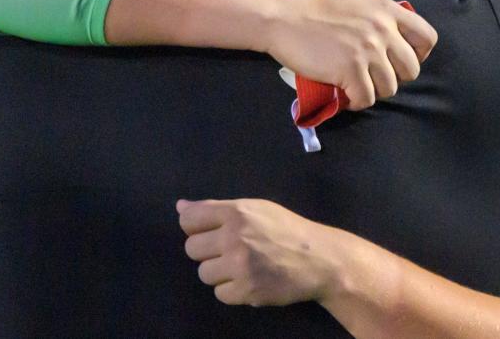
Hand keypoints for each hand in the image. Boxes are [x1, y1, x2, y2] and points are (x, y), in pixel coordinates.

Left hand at [177, 198, 340, 306]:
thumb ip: (216, 209)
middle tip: (230, 250)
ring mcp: (239, 266)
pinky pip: (219, 293)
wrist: (319, 259)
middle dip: (208, 251)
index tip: (209, 232)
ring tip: (242, 266)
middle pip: (192, 248)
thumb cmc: (286, 229)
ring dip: (219, 272)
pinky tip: (249, 280)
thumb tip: (180, 207)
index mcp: (236, 212)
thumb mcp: (256, 209)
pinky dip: (232, 290)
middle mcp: (234, 237)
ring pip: (203, 273)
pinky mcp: (246, 291)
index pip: (189, 219)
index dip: (195, 227)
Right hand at [264, 0, 437, 108]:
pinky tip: (346, 95)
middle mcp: (383, 30)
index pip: (427, 37)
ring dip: (374, 90)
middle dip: (395, 76)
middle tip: (375, 76)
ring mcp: (368, 51)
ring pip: (390, 87)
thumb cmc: (316, 6)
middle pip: (411, 69)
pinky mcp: (351, 70)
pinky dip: (357, 101)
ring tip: (357, 86)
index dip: (419, 54)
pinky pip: (367, 98)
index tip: (401, 60)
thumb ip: (378, 11)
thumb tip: (391, 27)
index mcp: (387, 10)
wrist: (285, 18)